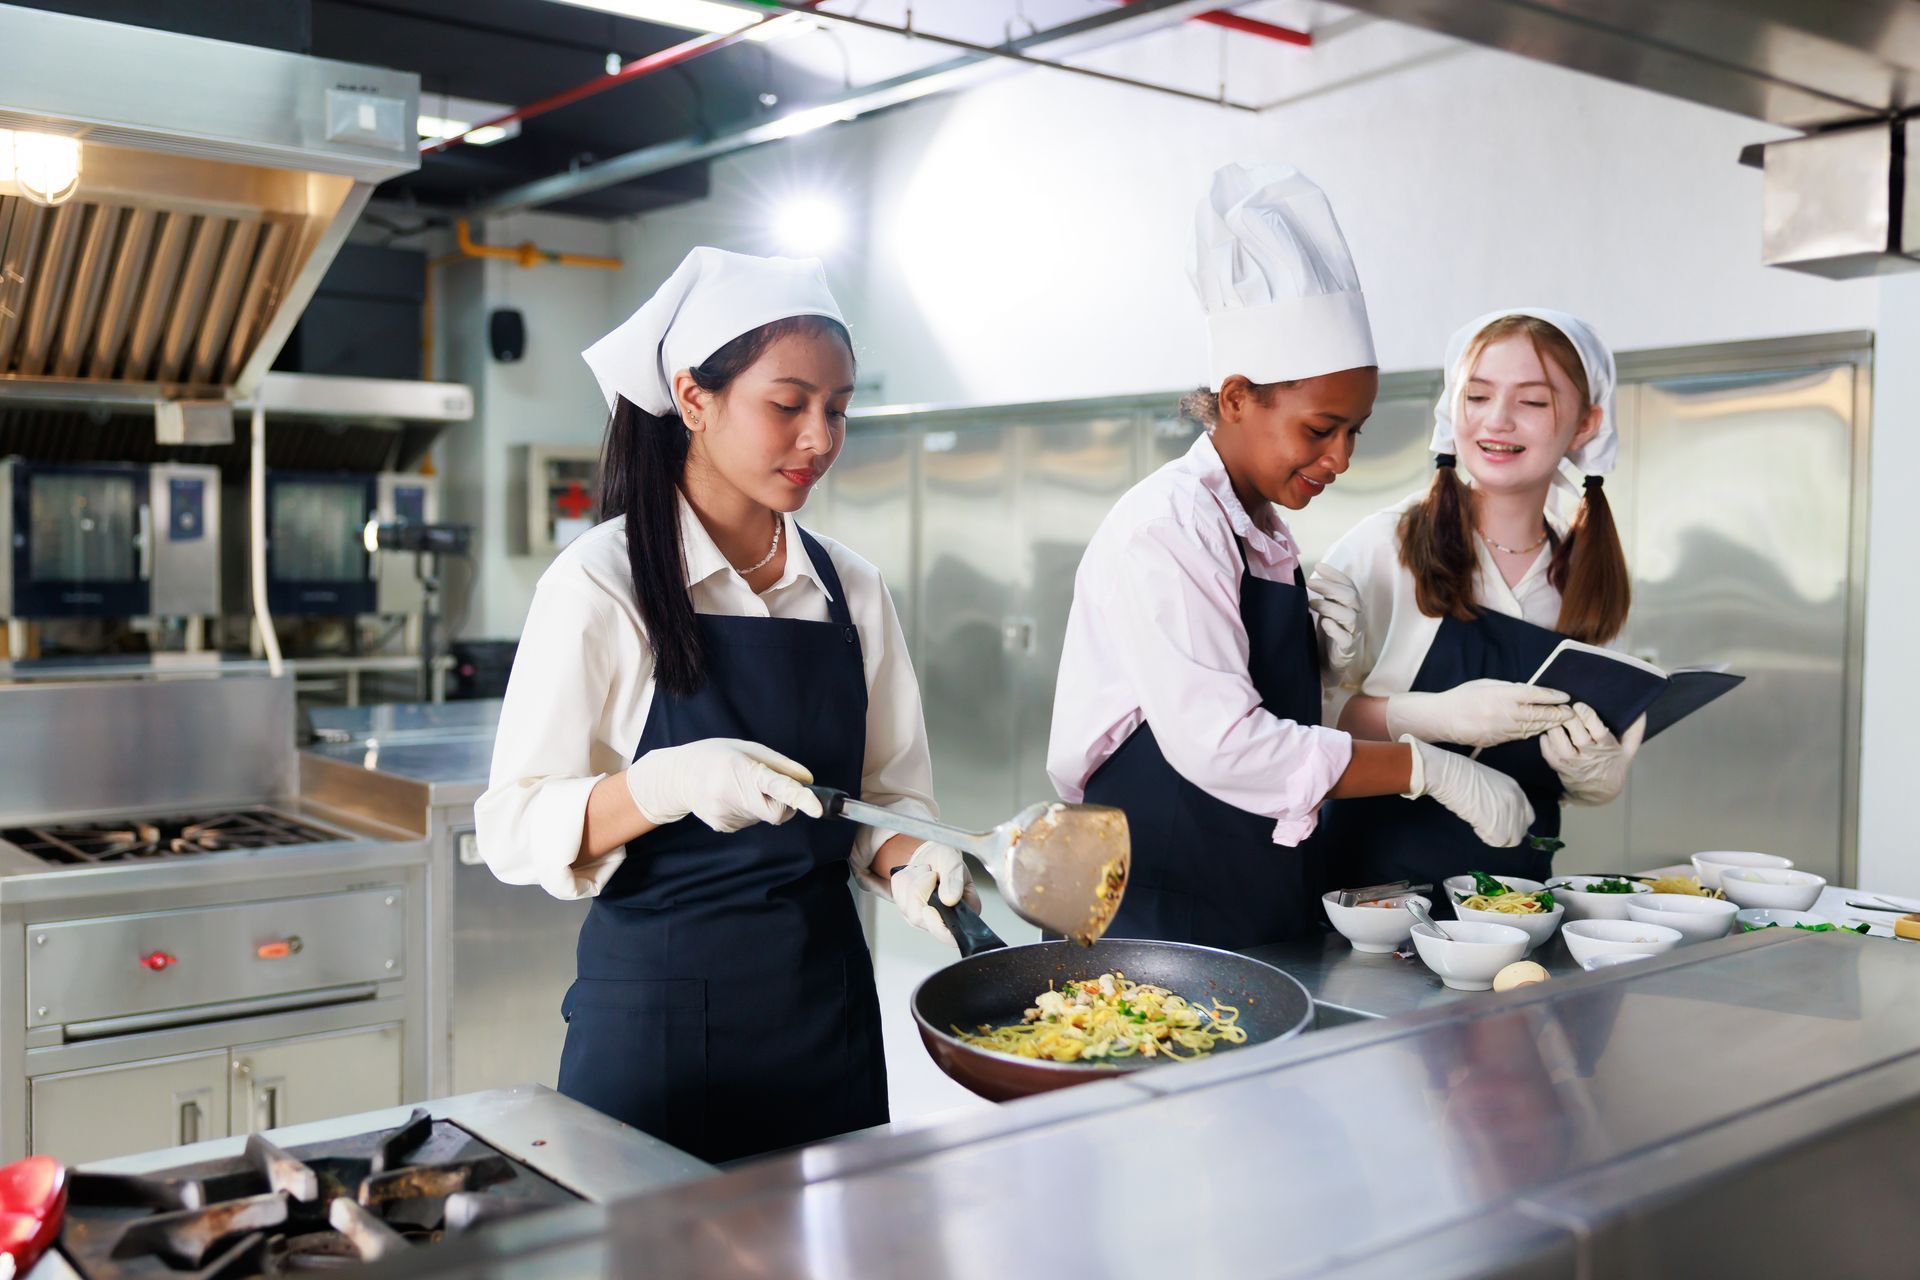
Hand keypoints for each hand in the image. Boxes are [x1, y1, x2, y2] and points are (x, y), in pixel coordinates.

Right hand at [624, 738, 823, 832]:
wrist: (677, 776)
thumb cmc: (715, 756)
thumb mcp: (747, 749)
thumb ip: (780, 765)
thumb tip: (807, 781)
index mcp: (742, 771)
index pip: (776, 786)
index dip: (799, 797)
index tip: (816, 808)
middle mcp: (734, 796)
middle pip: (778, 813)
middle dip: (784, 804)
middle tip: (770, 786)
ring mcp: (727, 816)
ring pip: (764, 817)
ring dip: (763, 804)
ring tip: (739, 786)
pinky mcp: (723, 827)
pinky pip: (750, 821)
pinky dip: (749, 810)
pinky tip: (730, 797)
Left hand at [890, 841, 980, 946]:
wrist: (931, 852)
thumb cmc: (946, 860)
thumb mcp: (955, 863)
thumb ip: (955, 881)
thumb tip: (950, 899)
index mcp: (962, 914)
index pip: (950, 936)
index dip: (936, 926)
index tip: (929, 909)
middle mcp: (942, 919)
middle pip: (920, 919)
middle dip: (921, 890)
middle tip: (932, 875)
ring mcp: (921, 916)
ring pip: (906, 907)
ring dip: (912, 881)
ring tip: (925, 873)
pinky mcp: (906, 909)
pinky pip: (896, 895)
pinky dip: (903, 879)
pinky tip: (915, 875)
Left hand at [1306, 563, 1361, 675]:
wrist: (1327, 664)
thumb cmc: (1327, 634)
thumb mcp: (1326, 611)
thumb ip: (1324, 596)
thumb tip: (1310, 578)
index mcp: (1353, 605)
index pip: (1348, 584)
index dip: (1335, 574)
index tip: (1318, 567)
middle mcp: (1358, 616)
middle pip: (1350, 596)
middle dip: (1330, 587)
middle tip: (1310, 582)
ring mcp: (1355, 633)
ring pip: (1349, 615)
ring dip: (1329, 606)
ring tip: (1311, 603)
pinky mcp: (1349, 649)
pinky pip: (1346, 637)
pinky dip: (1335, 629)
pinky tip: (1324, 623)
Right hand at [1385, 678, 1573, 748]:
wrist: (1443, 719)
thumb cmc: (1463, 696)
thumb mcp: (1486, 684)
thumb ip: (1508, 687)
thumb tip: (1528, 691)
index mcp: (1503, 695)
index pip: (1536, 695)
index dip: (1553, 696)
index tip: (1565, 697)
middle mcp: (1506, 712)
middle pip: (1539, 714)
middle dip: (1557, 714)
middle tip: (1571, 713)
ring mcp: (1503, 728)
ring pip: (1533, 727)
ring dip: (1549, 725)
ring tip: (1562, 722)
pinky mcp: (1499, 740)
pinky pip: (1522, 736)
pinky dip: (1534, 732)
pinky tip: (1542, 730)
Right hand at [1401, 736, 1534, 846]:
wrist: (1449, 774)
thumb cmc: (1460, 775)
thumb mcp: (1489, 784)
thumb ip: (1499, 799)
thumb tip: (1497, 814)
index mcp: (1515, 789)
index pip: (1528, 817)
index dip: (1515, 824)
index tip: (1500, 824)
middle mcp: (1517, 802)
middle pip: (1522, 831)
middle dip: (1505, 833)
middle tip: (1488, 827)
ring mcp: (1509, 814)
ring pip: (1511, 840)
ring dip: (1495, 836)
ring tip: (1479, 823)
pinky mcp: (1499, 825)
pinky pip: (1497, 841)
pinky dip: (1486, 836)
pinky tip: (1475, 824)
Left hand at [1542, 704, 1644, 804]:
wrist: (1600, 793)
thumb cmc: (1614, 764)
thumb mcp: (1629, 750)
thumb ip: (1635, 730)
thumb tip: (1641, 710)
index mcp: (1607, 748)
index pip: (1598, 729)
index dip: (1587, 715)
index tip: (1580, 705)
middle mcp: (1589, 755)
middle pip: (1577, 734)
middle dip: (1569, 718)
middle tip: (1565, 708)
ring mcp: (1573, 763)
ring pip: (1559, 742)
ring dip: (1555, 727)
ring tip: (1555, 717)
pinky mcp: (1560, 767)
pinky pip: (1548, 751)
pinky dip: (1545, 740)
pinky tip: (1548, 731)